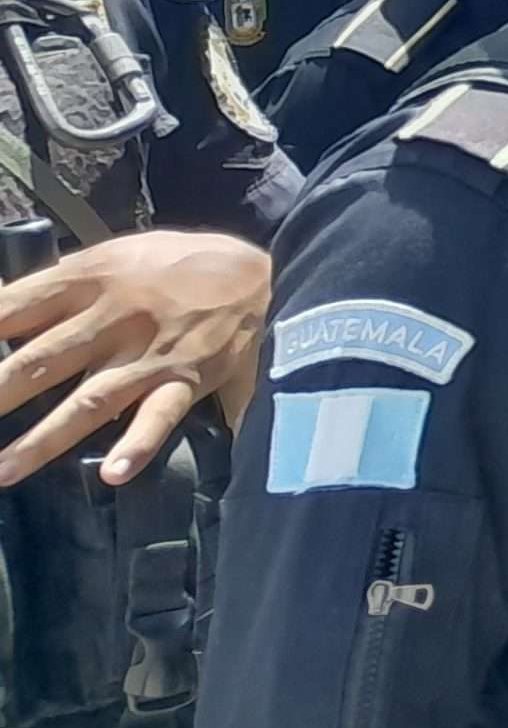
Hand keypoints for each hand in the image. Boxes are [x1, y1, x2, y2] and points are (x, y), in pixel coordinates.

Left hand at [0, 233, 271, 488]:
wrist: (262, 270)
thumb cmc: (178, 262)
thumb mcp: (115, 253)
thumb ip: (62, 283)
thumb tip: (6, 309)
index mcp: (88, 280)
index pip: (13, 308)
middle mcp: (111, 320)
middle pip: (37, 361)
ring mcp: (147, 356)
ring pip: (87, 400)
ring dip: (41, 440)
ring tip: (1, 471)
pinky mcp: (185, 381)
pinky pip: (159, 416)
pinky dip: (139, 445)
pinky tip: (114, 474)